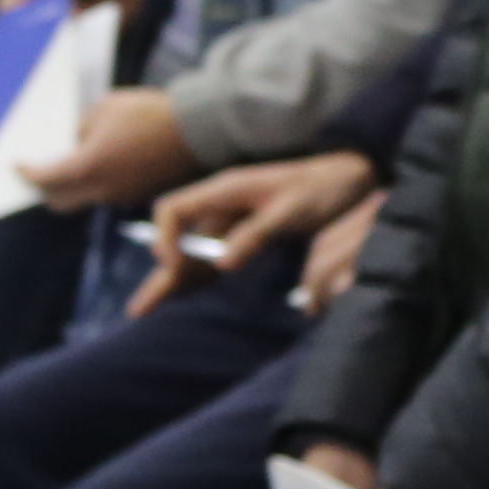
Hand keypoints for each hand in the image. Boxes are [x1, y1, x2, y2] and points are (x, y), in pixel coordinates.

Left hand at [27, 88, 197, 215]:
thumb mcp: (103, 108)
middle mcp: (101, 190)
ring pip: (85, 198)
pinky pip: (108, 193)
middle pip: (60, 200)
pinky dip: (98, 183)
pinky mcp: (139, 194)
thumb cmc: (148, 113)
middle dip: (46, 187)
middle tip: (40, 170)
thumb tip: (78, 142)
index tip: (17, 166)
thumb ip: (81, 129)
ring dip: (74, 185)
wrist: (196, 130)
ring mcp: (122, 196)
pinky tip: (104, 162)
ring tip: (73, 163)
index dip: (27, 172)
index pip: (44, 178)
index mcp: (87, 168)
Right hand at [131, 150, 380, 315]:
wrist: (351, 177)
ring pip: (193, 252)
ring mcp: (233, 220)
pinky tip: (184, 295)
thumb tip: (221, 263)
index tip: (176, 266)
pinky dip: (199, 277)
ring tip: (146, 311)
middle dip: (159, 272)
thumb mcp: (290, 211)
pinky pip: (214, 257)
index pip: (173, 210)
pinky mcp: (247, 235)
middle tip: (138, 311)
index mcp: (225, 190)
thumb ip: (255, 235)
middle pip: (177, 238)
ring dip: (173, 280)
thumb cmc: (321, 188)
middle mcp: (221, 205)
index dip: (166, 238)